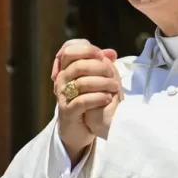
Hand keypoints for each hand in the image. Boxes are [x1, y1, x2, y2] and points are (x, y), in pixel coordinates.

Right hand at [52, 40, 119, 162]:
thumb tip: (111, 52)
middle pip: (76, 64)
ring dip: (102, 83)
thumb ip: (102, 65)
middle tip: (111, 72)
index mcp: (67, 69)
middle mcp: (62, 80)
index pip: (69, 49)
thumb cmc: (88, 102)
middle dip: (98, 66)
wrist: (78, 128)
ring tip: (115, 87)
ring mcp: (63, 95)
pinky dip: (98, 98)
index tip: (101, 55)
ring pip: (81, 83)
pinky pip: (82, 101)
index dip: (86, 49)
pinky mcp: (68, 111)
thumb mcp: (95, 81)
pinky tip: (108, 98)